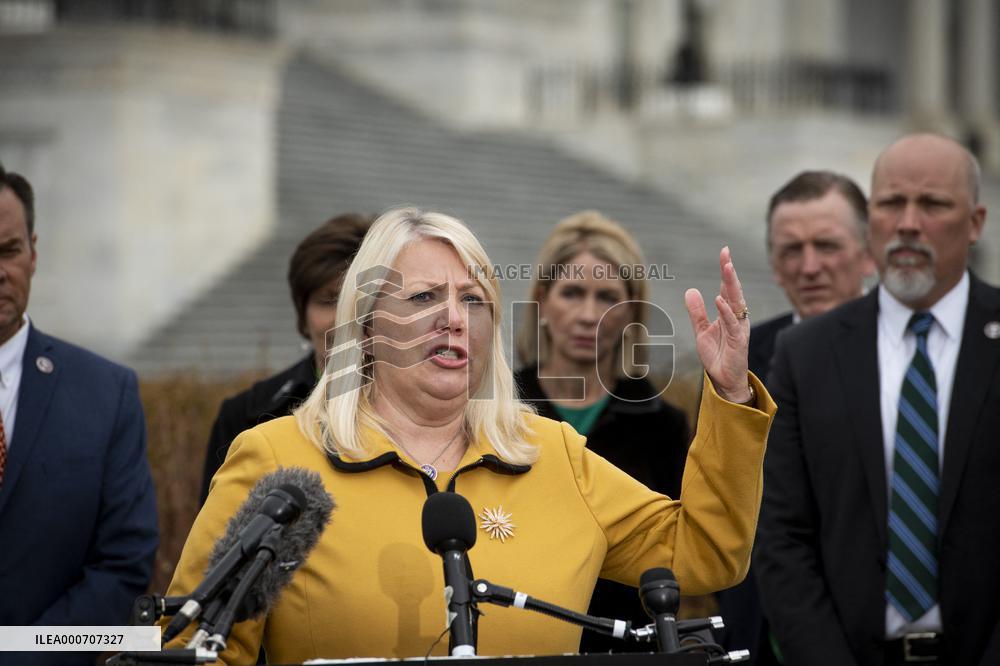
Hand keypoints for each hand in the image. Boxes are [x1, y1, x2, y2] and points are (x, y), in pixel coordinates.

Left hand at [684, 247, 750, 402]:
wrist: (723, 380)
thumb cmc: (717, 355)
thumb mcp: (701, 331)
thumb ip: (697, 312)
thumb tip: (691, 290)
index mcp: (729, 313)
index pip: (727, 288)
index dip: (726, 271)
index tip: (724, 252)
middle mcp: (737, 317)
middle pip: (734, 290)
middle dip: (730, 272)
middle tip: (726, 253)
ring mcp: (739, 328)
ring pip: (736, 302)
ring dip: (731, 285)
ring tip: (727, 268)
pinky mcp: (739, 341)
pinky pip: (732, 323)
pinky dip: (726, 311)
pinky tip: (720, 299)